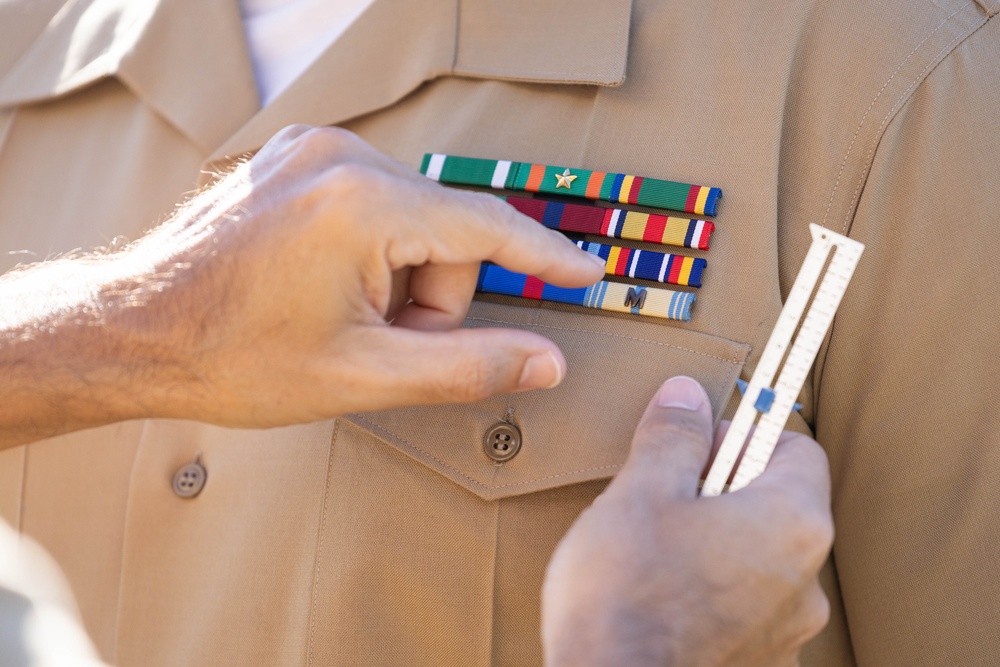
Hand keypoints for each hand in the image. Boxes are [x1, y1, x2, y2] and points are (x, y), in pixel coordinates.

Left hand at [0, 125, 604, 443]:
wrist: (131, 331)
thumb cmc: (233, 356)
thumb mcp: (364, 376)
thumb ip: (469, 367)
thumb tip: (548, 360)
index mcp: (365, 204)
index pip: (488, 228)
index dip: (546, 257)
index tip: (588, 270)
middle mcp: (342, 158)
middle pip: (446, 233)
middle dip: (430, 298)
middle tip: (379, 342)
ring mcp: (313, 151)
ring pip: (412, 219)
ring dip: (398, 277)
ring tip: (343, 318)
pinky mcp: (295, 158)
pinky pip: (373, 203)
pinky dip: (372, 250)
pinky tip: (325, 286)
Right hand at [542, 377, 832, 666]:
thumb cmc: (626, 596)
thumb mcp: (640, 492)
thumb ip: (673, 437)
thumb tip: (687, 395)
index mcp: (792, 524)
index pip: (799, 450)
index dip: (745, 435)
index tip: (698, 441)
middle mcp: (807, 583)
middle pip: (778, 506)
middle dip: (723, 489)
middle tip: (665, 493)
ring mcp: (787, 634)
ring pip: (759, 561)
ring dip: (717, 543)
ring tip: (656, 550)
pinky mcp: (758, 666)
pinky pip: (746, 610)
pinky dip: (713, 593)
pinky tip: (663, 597)